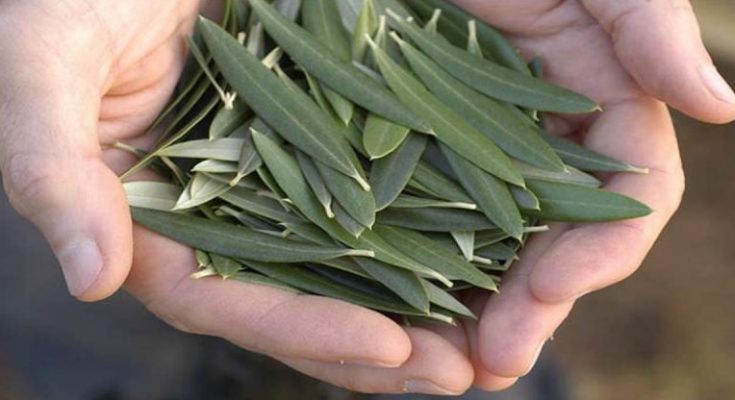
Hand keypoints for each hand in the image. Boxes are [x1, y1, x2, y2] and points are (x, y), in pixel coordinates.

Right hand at [0, 1, 471, 394]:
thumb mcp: (46, 66)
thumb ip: (53, 167)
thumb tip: (90, 277)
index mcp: (149, 220)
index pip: (223, 300)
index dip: (303, 330)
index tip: (387, 350)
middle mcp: (213, 213)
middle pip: (296, 298)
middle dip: (374, 344)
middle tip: (458, 373)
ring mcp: (265, 178)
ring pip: (341, 257)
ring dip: (408, 298)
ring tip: (479, 332)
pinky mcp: (306, 137)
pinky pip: (364, 187)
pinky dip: (414, 220)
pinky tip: (468, 242)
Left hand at [447, 0, 734, 390]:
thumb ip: (649, 28)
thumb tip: (722, 107)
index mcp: (606, 108)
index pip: (627, 201)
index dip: (600, 253)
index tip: (549, 289)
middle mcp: (552, 144)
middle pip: (558, 244)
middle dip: (534, 308)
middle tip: (494, 364)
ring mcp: (485, 156)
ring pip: (496, 250)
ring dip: (480, 312)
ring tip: (452, 366)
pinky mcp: (424, 159)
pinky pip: (433, 226)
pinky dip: (426, 273)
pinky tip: (405, 314)